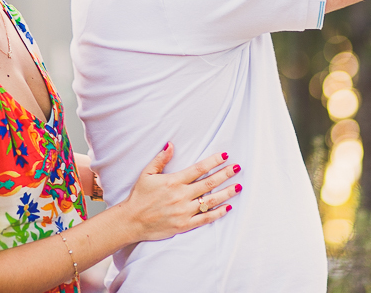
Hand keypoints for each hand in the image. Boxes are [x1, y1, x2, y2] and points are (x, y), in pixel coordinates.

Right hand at [120, 144, 240, 242]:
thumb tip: (170, 144)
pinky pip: (205, 219)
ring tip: (239, 186)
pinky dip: (217, 213)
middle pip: (209, 183)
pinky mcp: (184, 225)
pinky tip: (227, 207)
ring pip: (210, 201)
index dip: (214, 161)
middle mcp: (181, 195)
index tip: (225, 156)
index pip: (199, 169)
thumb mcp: (147, 174)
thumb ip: (160, 159)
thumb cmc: (139, 196)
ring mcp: (184, 211)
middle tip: (238, 168)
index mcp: (174, 181)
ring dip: (226, 193)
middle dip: (225, 174)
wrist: (131, 221)